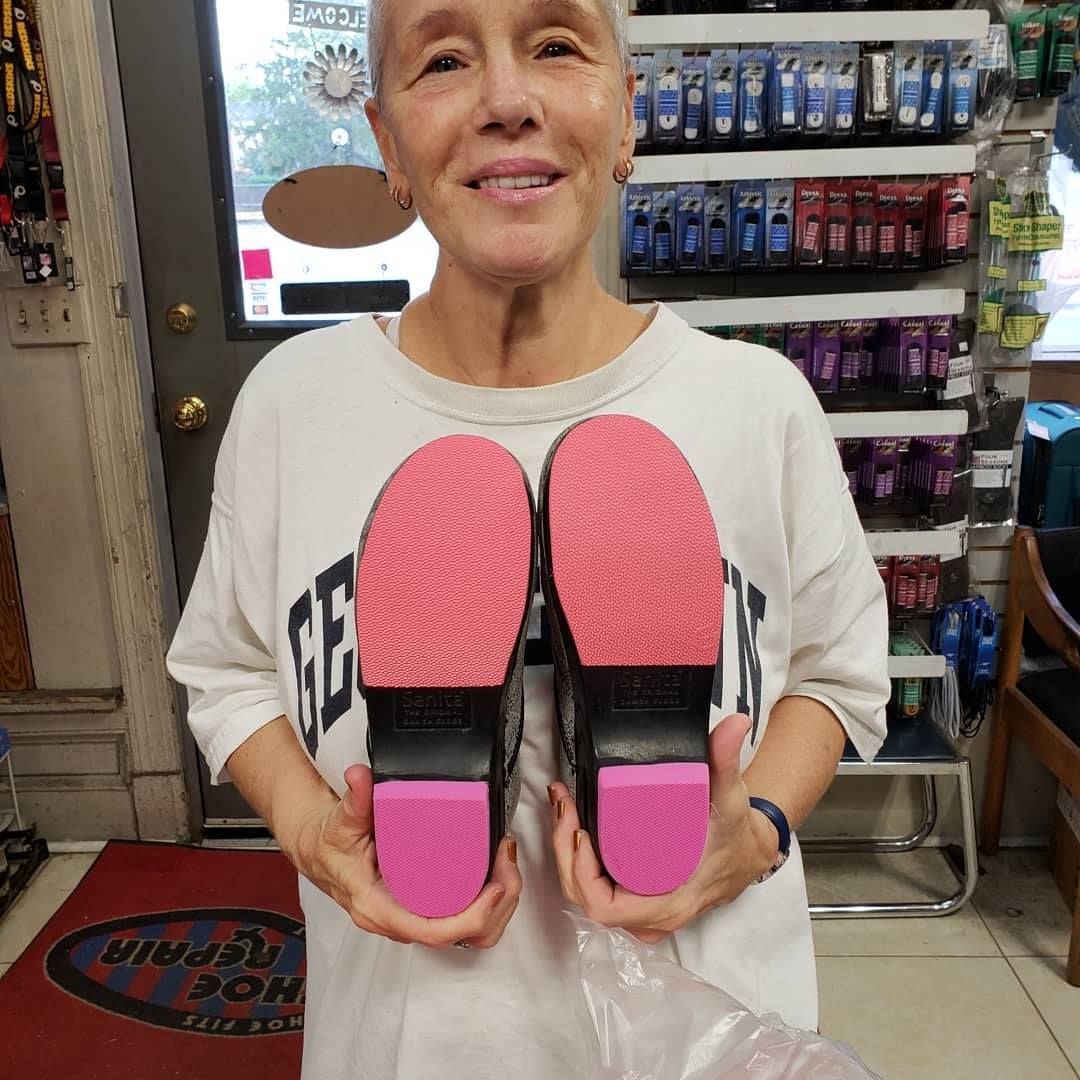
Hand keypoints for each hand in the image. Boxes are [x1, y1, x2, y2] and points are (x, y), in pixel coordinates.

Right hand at [292, 765, 521, 949]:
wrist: (319, 852)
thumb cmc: (330, 845)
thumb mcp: (341, 822)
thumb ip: (354, 800)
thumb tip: (360, 777)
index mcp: (378, 907)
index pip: (431, 930)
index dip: (469, 917)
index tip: (494, 889)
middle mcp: (397, 920)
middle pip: (459, 935)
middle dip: (494, 907)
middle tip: (507, 863)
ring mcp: (411, 917)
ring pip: (466, 932)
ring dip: (495, 906)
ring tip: (506, 865)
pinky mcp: (422, 908)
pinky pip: (460, 918)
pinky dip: (485, 901)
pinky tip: (494, 872)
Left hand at [548, 714, 777, 943]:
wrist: (751, 852)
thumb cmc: (738, 835)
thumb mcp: (731, 798)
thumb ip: (727, 761)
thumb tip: (735, 724)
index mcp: (670, 902)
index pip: (607, 907)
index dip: (582, 874)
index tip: (579, 831)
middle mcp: (652, 916)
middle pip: (587, 897)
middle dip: (565, 852)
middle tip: (565, 806)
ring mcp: (642, 912)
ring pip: (587, 894)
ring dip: (567, 855)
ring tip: (564, 809)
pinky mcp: (636, 900)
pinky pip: (596, 888)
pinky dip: (578, 860)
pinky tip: (574, 824)